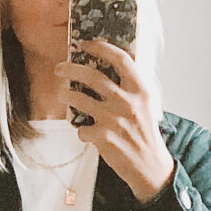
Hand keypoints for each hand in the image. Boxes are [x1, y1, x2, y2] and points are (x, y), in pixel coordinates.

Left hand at [57, 40, 175, 201]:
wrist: (150, 165)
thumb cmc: (144, 133)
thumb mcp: (145, 105)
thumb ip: (130, 87)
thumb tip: (105, 68)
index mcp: (141, 90)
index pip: (120, 59)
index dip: (101, 48)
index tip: (86, 44)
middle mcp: (127, 102)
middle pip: (92, 76)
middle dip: (70, 69)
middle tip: (59, 68)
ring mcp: (114, 119)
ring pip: (79, 99)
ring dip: (66, 95)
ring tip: (62, 94)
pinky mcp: (103, 137)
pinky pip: (81, 128)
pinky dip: (80, 129)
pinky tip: (85, 131)